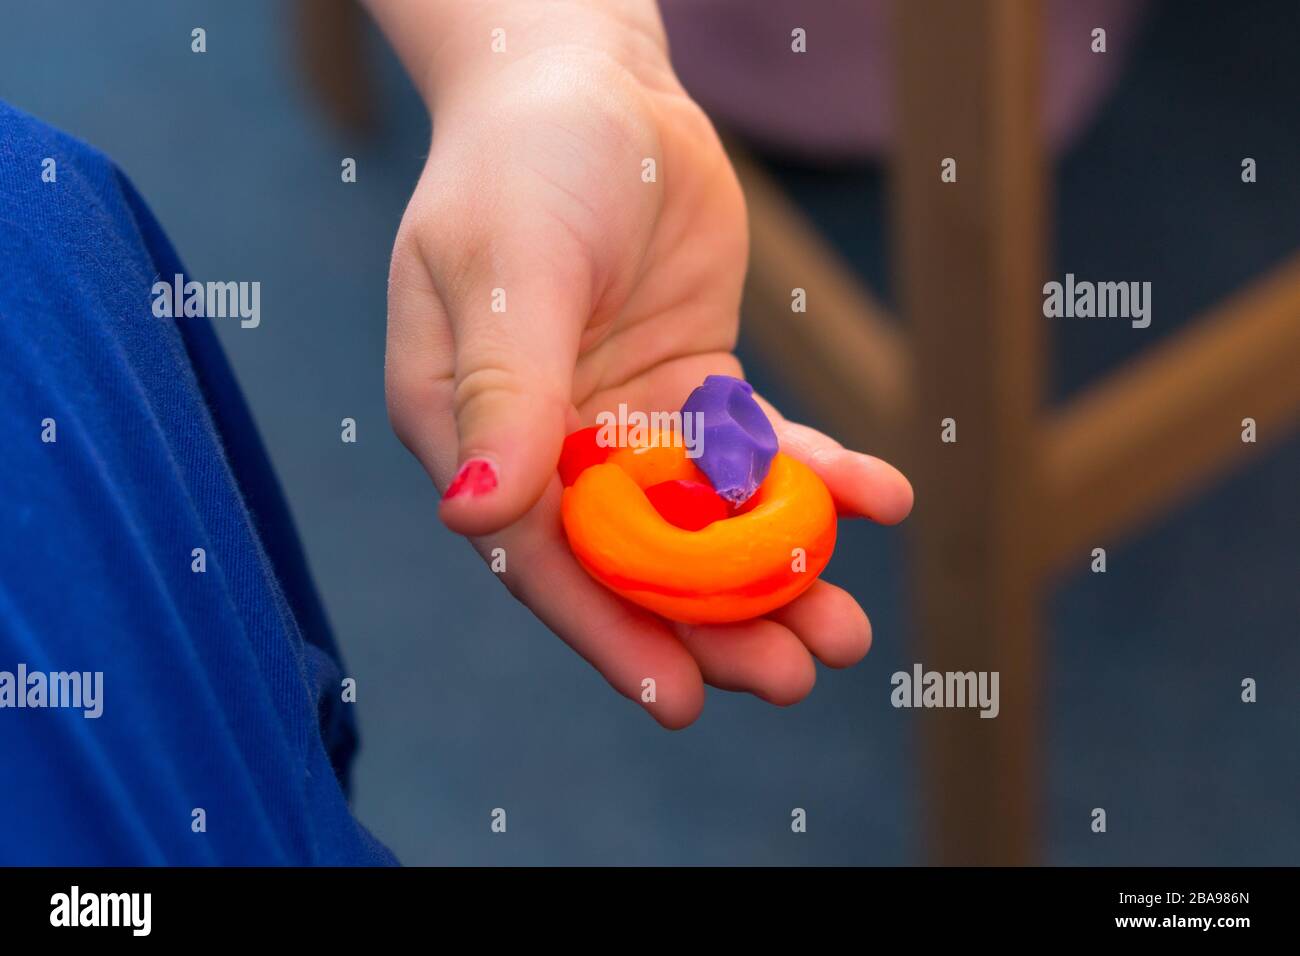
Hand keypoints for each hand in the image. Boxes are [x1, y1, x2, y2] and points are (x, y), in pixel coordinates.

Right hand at [382, 2, 912, 726]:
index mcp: (473, 434)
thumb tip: (475, 517)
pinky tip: (877, 497)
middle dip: (712, 624)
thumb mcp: (508, 268)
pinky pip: (754, 450)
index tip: (679, 698)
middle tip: (797, 675)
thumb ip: (501, 391)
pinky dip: (812, 476)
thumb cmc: (526, 162)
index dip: (607, 630)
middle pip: (632, 561)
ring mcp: (622, 422)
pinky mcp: (692, 390)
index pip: (540, 555)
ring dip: (772, 575)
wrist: (593, 81)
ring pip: (701, 524)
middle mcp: (545, 445)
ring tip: (845, 630)